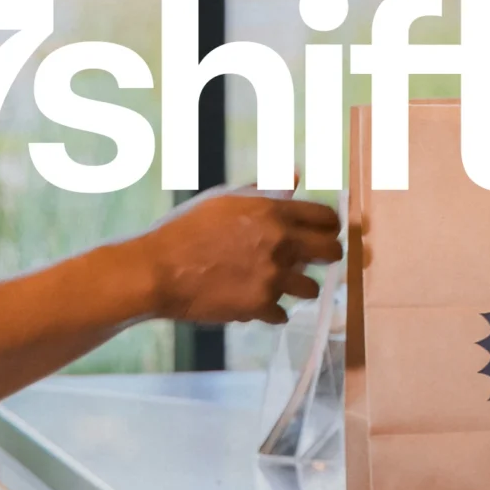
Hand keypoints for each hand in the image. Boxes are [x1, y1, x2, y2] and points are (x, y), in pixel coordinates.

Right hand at [144, 186, 342, 323]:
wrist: (159, 270)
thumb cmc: (186, 230)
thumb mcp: (226, 200)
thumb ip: (265, 189)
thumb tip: (295, 176)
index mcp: (273, 211)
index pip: (326, 217)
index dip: (330, 226)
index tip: (326, 232)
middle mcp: (280, 242)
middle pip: (330, 252)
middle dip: (327, 256)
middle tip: (316, 261)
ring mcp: (273, 276)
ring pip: (311, 289)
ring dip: (300, 288)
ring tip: (282, 285)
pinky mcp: (261, 306)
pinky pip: (282, 313)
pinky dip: (272, 311)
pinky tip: (256, 303)